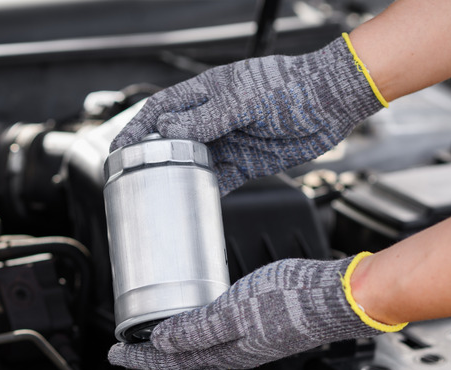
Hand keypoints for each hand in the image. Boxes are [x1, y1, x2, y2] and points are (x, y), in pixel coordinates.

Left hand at [108, 254, 405, 369]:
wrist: (337, 295)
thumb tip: (159, 342)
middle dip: (150, 352)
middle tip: (123, 347)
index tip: (115, 352)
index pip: (171, 359)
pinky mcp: (262, 322)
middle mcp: (236, 349)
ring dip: (172, 342)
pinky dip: (196, 329)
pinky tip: (198, 317)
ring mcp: (250, 337)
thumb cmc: (291, 300)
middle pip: (181, 356)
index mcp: (227, 350)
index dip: (139, 355)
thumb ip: (197, 328)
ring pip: (199, 346)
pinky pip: (218, 333)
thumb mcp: (235, 310)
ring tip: (153, 334)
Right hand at [110, 36, 384, 195]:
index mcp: (206, 93)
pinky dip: (208, 191)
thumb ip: (205, 118)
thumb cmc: (291, 86)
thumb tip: (169, 130)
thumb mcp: (242, 99)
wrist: (331, 101)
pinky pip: (222, 179)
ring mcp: (231, 140)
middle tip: (135, 179)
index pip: (161, 111)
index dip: (138, 129)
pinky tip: (197, 201)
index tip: (119, 148)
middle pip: (174, 140)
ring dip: (180, 178)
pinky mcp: (249, 160)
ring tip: (162, 195)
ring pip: (196, 163)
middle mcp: (214, 117)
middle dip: (154, 158)